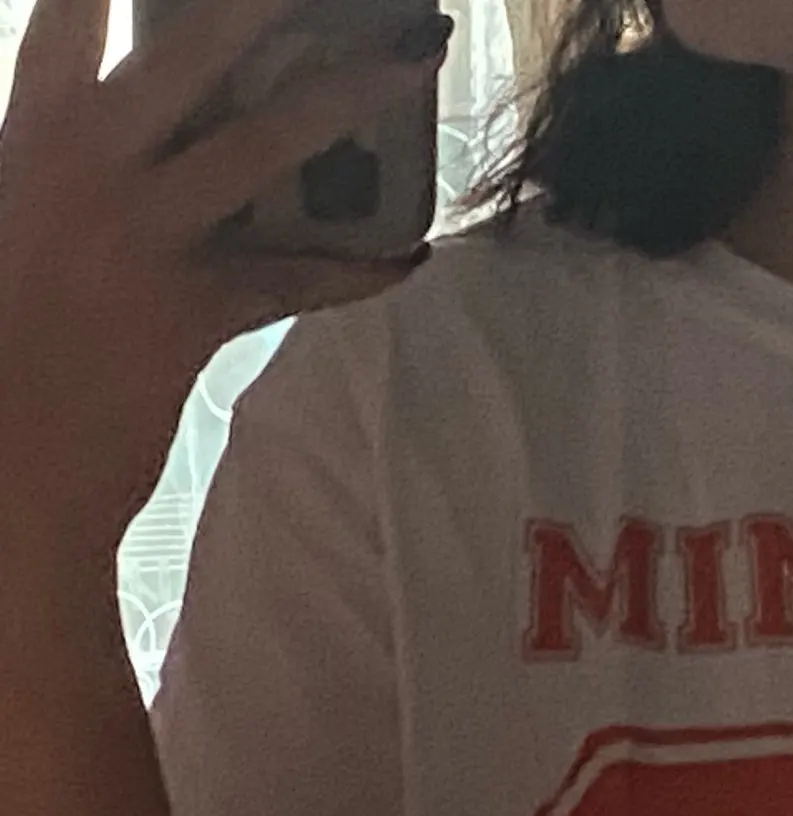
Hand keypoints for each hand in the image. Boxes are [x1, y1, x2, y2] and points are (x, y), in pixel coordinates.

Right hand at [0, 0, 447, 547]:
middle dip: (259, 3)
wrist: (0, 454)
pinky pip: (296, 281)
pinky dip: (356, 271)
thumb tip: (81, 110)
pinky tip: (408, 255)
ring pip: (262, 145)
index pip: (69, 11)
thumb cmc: (1, 325)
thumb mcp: (9, 205)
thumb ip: (45, 149)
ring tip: (413, 66)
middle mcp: (87, 160)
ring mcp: (145, 232)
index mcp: (30, 126)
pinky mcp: (194, 309)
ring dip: (345, 101)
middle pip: (188, 48)